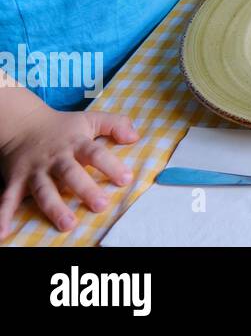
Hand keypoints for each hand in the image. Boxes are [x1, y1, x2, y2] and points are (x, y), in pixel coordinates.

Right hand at [0, 104, 138, 237]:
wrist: (22, 123)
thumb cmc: (63, 126)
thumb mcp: (90, 119)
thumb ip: (115, 124)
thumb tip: (135, 136)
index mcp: (76, 143)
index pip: (96, 153)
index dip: (111, 165)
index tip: (126, 179)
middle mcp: (56, 158)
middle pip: (71, 174)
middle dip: (85, 189)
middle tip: (101, 205)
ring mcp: (35, 171)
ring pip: (44, 189)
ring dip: (54, 208)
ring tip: (68, 224)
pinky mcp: (16, 181)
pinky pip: (8, 199)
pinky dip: (3, 215)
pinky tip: (3, 234)